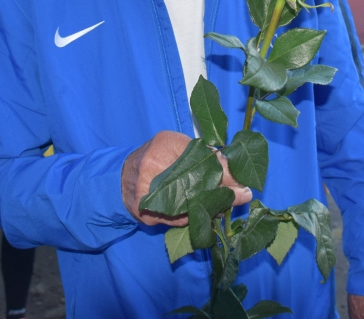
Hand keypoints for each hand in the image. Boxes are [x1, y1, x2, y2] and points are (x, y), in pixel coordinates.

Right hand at [122, 130, 251, 225]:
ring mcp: (150, 198)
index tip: (243, 178)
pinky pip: (180, 220)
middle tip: (244, 194)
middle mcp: (154, 173)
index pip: (200, 160)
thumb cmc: (152, 156)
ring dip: (215, 206)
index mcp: (162, 148)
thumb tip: (231, 162)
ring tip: (232, 203)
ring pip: (191, 207)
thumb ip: (199, 151)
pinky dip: (198, 217)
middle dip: (225, 192)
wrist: (119, 180)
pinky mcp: (149, 217)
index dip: (225, 170)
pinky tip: (211, 213)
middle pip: (198, 186)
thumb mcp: (173, 143)